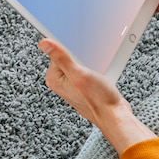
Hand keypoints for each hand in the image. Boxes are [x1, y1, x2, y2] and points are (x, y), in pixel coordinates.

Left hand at [38, 38, 155, 154]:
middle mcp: (60, 81)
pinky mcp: (81, 85)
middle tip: (88, 63)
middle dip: (79, 54)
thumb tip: (44, 43)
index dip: (69, 47)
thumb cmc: (98, 100)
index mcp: (54, 78)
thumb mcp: (79, 74)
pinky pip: (85, 68)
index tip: (78, 52)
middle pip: (67, 56)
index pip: (55, 51)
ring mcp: (71, 83)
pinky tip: (98, 72)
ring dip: (87, 60)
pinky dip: (92, 66)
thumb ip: (61, 57)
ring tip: (95, 69)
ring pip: (78, 61)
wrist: (114, 115)